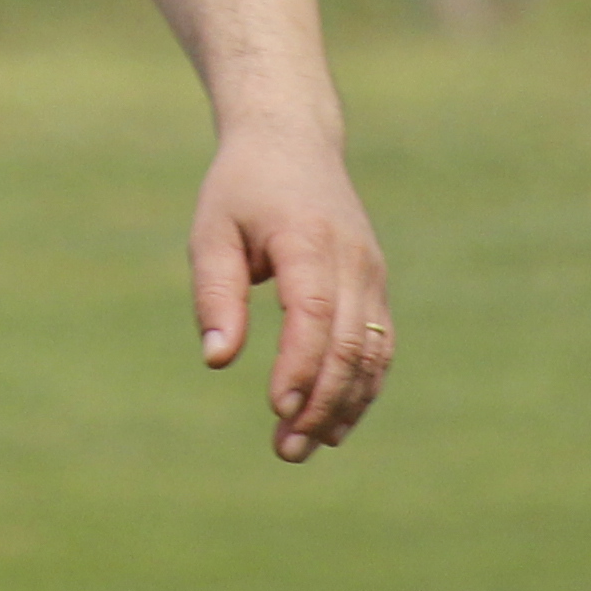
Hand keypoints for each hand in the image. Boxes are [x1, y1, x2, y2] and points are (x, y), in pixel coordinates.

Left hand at [189, 123, 391, 462]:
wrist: (293, 140)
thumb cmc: (242, 189)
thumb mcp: (212, 230)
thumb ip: (215, 294)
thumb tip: (217, 360)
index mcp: (308, 239)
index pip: (314, 313)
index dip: (300, 366)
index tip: (275, 409)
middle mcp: (351, 258)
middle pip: (349, 342)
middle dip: (320, 402)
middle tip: (286, 450)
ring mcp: (371, 271)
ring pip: (372, 352)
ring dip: (342, 405)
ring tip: (304, 447)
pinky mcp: (375, 285)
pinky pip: (378, 344)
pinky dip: (362, 387)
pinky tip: (333, 423)